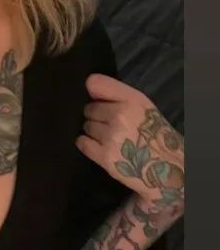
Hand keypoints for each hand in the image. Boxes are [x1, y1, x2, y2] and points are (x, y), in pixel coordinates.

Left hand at [77, 74, 183, 214]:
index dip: (94, 93)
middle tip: (109, 125)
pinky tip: (100, 146)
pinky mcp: (105, 157)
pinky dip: (88, 144)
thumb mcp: (141, 105)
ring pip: (87, 126)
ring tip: (110, 138)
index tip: (99, 100)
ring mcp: (111, 137)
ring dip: (94, 131)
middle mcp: (119, 115)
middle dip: (97, 116)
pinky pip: (82, 142)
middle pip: (89, 108)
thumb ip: (117, 94)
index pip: (96, 83)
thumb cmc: (153, 132)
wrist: (167, 166)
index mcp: (131, 100)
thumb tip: (89, 89)